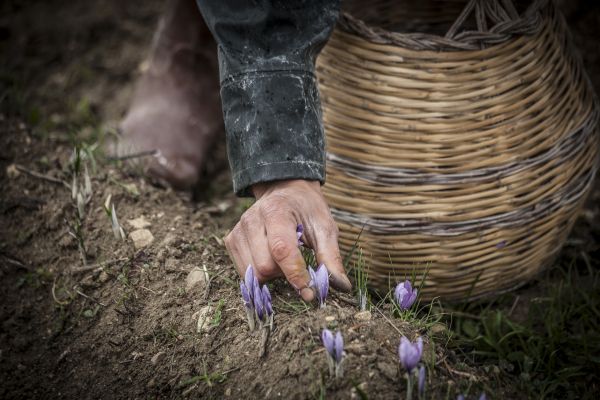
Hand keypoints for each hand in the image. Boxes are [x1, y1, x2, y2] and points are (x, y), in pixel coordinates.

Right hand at [224, 179, 351, 300]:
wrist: (285, 190)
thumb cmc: (307, 210)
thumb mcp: (325, 227)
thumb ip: (331, 257)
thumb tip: (342, 286)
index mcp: (277, 211)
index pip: (281, 250)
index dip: (295, 275)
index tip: (310, 293)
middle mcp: (252, 219)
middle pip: (265, 267)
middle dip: (284, 274)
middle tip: (298, 265)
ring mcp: (238, 230)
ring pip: (253, 273)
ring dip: (272, 275)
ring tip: (284, 260)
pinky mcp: (231, 240)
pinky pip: (244, 272)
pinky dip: (260, 273)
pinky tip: (271, 259)